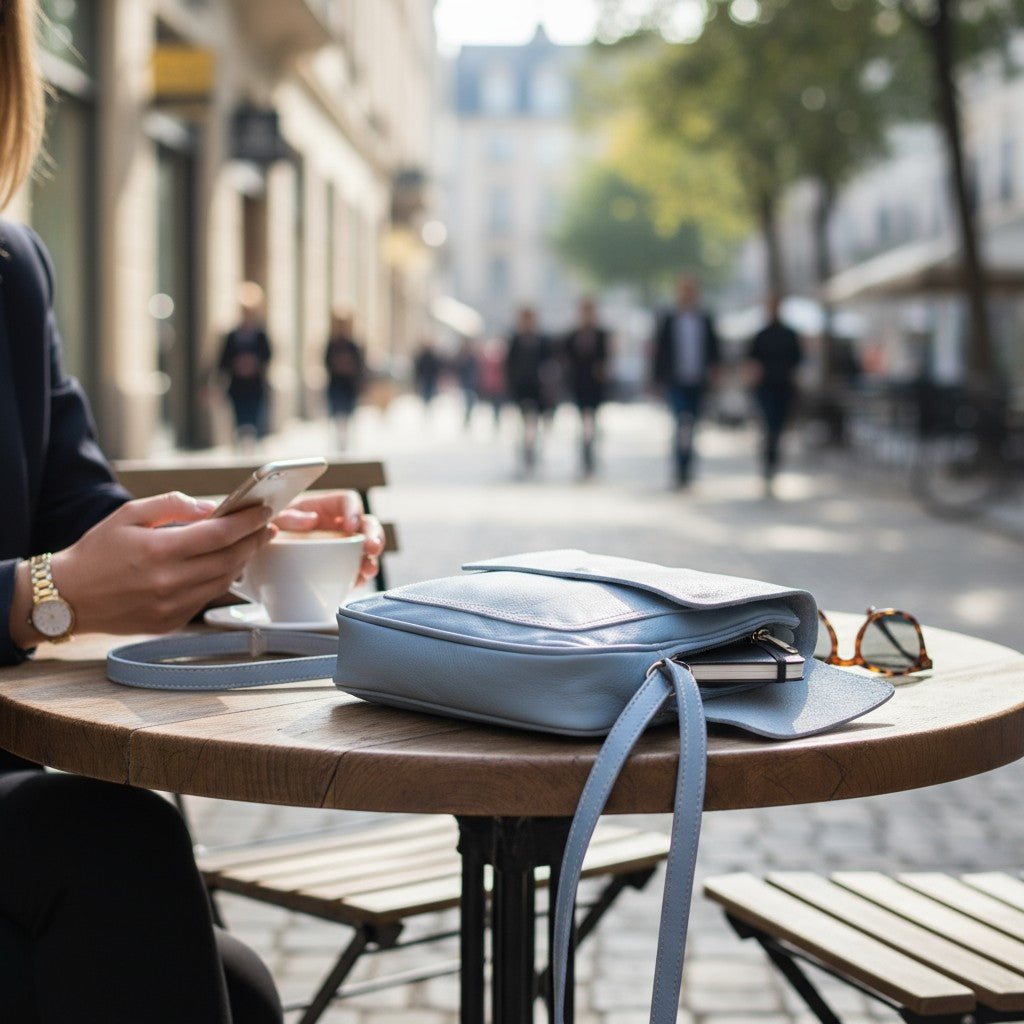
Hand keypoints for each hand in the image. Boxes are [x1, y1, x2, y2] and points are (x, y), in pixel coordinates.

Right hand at [49, 493, 274, 636]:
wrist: (67, 597)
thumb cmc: (96, 552)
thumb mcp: (128, 515)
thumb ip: (171, 505)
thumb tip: (209, 507)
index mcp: (159, 550)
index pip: (219, 534)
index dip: (248, 523)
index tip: (264, 513)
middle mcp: (169, 581)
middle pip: (229, 559)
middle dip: (254, 542)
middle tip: (267, 528)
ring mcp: (171, 605)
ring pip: (223, 582)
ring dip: (241, 562)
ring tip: (249, 545)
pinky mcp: (170, 622)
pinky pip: (206, 599)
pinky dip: (220, 581)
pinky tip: (223, 567)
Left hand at [273, 490, 384, 586]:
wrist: (265, 552)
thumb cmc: (272, 527)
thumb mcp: (275, 518)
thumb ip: (288, 516)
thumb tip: (311, 521)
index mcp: (326, 507)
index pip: (348, 501)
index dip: (354, 511)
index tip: (351, 526)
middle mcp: (339, 524)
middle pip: (366, 523)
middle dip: (374, 535)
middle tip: (371, 547)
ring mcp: (343, 545)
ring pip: (367, 548)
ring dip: (371, 559)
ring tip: (367, 570)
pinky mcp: (341, 565)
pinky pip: (357, 570)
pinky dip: (359, 577)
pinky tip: (355, 582)